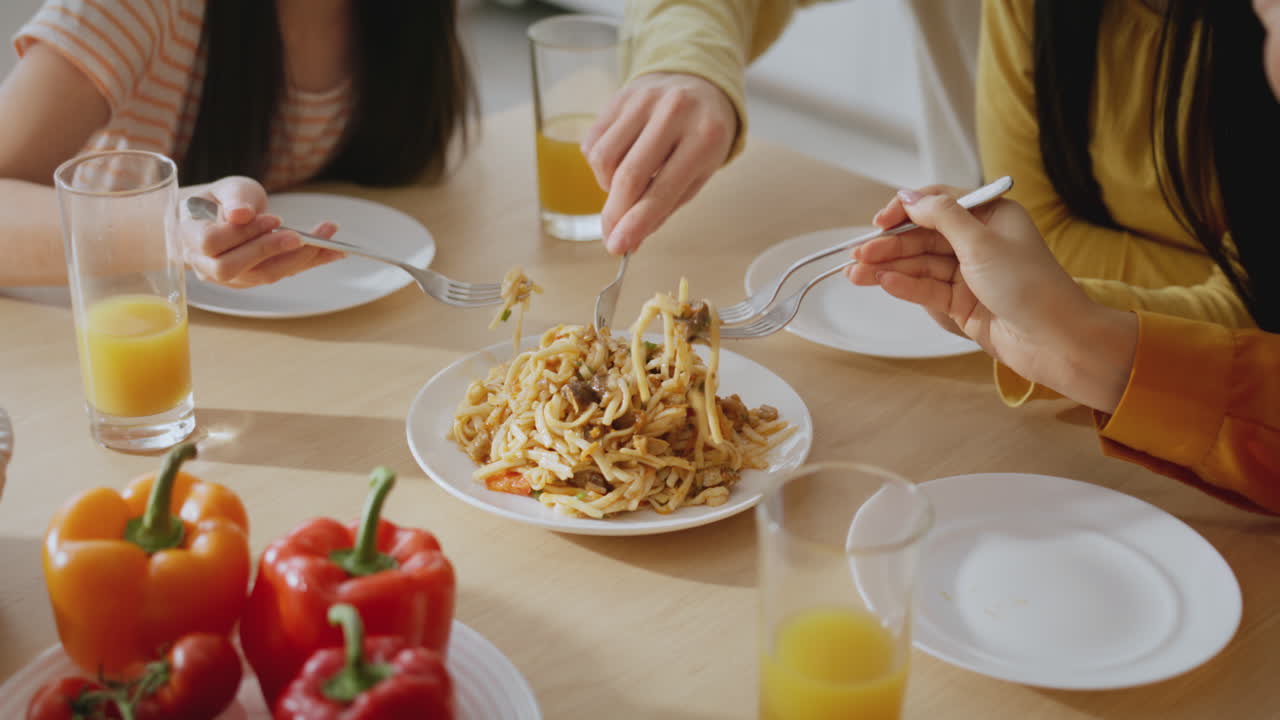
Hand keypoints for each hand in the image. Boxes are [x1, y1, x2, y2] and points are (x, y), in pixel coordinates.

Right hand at [182, 176, 342, 287]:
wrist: (223, 214)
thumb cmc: (222, 199)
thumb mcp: (227, 188)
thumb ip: (233, 198)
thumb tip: (240, 215)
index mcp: (189, 236)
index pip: (211, 243)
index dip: (243, 233)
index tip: (273, 218)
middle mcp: (205, 264)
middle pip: (233, 268)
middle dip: (270, 251)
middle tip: (301, 236)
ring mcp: (229, 278)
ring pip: (263, 276)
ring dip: (299, 258)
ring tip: (329, 239)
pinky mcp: (254, 280)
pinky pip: (282, 273)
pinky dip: (309, 261)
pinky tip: (334, 250)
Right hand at [581, 72, 736, 253]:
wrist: (699, 83)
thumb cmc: (701, 137)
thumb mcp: (699, 173)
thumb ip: (666, 205)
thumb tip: (630, 239)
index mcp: (704, 138)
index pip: (662, 190)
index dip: (636, 223)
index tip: (617, 247)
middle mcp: (674, 113)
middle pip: (628, 175)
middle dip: (615, 214)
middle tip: (610, 235)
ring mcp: (644, 100)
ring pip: (604, 158)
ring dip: (607, 185)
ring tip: (626, 186)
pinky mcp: (621, 95)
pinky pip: (594, 141)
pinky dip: (600, 165)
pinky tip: (619, 162)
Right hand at [846, 190, 1137, 411]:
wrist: (1055, 341)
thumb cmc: (1029, 285)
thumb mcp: (982, 242)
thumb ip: (941, 216)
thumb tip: (908, 196)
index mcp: (991, 215)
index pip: (938, 203)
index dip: (905, 210)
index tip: (879, 222)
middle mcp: (979, 241)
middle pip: (923, 236)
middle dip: (890, 245)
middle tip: (857, 256)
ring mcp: (969, 273)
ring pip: (920, 265)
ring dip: (889, 268)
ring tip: (855, 274)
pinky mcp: (962, 303)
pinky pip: (927, 289)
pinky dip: (905, 286)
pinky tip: (883, 284)